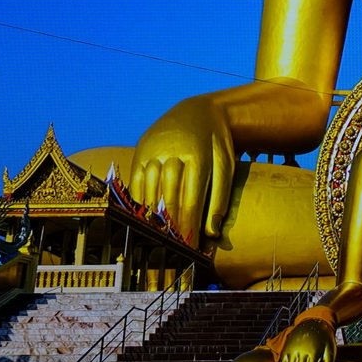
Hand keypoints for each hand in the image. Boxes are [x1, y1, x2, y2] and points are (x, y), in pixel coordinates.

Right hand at [132, 95, 234, 247]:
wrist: (197, 110)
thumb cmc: (216, 144)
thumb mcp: (225, 164)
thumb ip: (220, 198)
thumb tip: (212, 233)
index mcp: (197, 156)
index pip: (191, 200)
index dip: (189, 227)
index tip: (190, 249)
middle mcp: (172, 152)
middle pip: (168, 198)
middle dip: (171, 227)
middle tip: (174, 251)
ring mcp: (153, 150)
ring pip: (149, 191)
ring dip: (153, 218)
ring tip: (159, 240)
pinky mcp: (140, 150)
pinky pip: (136, 181)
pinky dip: (139, 202)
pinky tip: (144, 219)